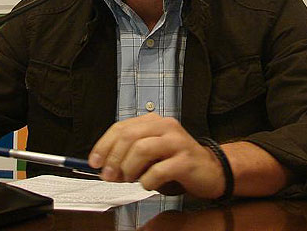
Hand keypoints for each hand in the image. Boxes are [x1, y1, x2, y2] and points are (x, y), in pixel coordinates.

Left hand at [88, 113, 224, 198]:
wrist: (212, 170)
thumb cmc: (177, 161)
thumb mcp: (151, 153)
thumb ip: (130, 154)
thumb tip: (104, 167)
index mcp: (154, 121)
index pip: (121, 127)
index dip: (104, 145)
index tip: (94, 162)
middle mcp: (166, 126)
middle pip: (129, 136)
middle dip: (113, 158)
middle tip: (108, 175)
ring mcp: (177, 142)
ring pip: (142, 149)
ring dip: (129, 168)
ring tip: (130, 179)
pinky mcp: (186, 160)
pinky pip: (158, 170)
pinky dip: (147, 181)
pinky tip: (148, 184)